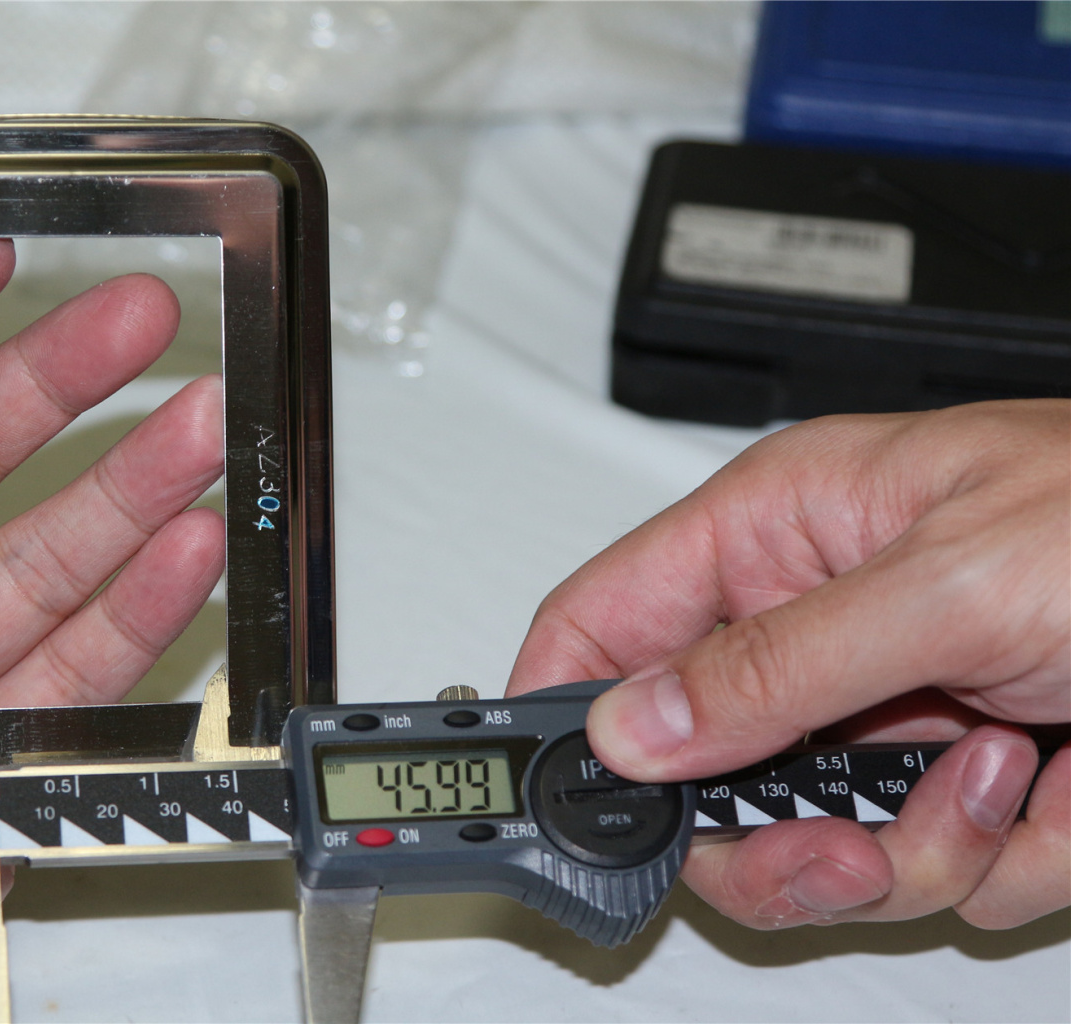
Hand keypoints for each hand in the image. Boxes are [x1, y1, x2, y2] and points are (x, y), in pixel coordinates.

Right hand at [509, 401, 1068, 930]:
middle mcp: (819, 625)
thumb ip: (775, 662)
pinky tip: (1046, 780)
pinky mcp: (962, 782)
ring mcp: (888, 712)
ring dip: (903, 847)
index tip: (557, 798)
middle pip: (699, 769)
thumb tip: (634, 723)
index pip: (606, 618)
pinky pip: (920, 868)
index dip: (564, 705)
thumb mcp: (949, 584)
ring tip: (996, 776)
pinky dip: (991, 858)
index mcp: (782, 532)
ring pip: (809, 841)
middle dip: (768, 831)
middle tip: (832, 843)